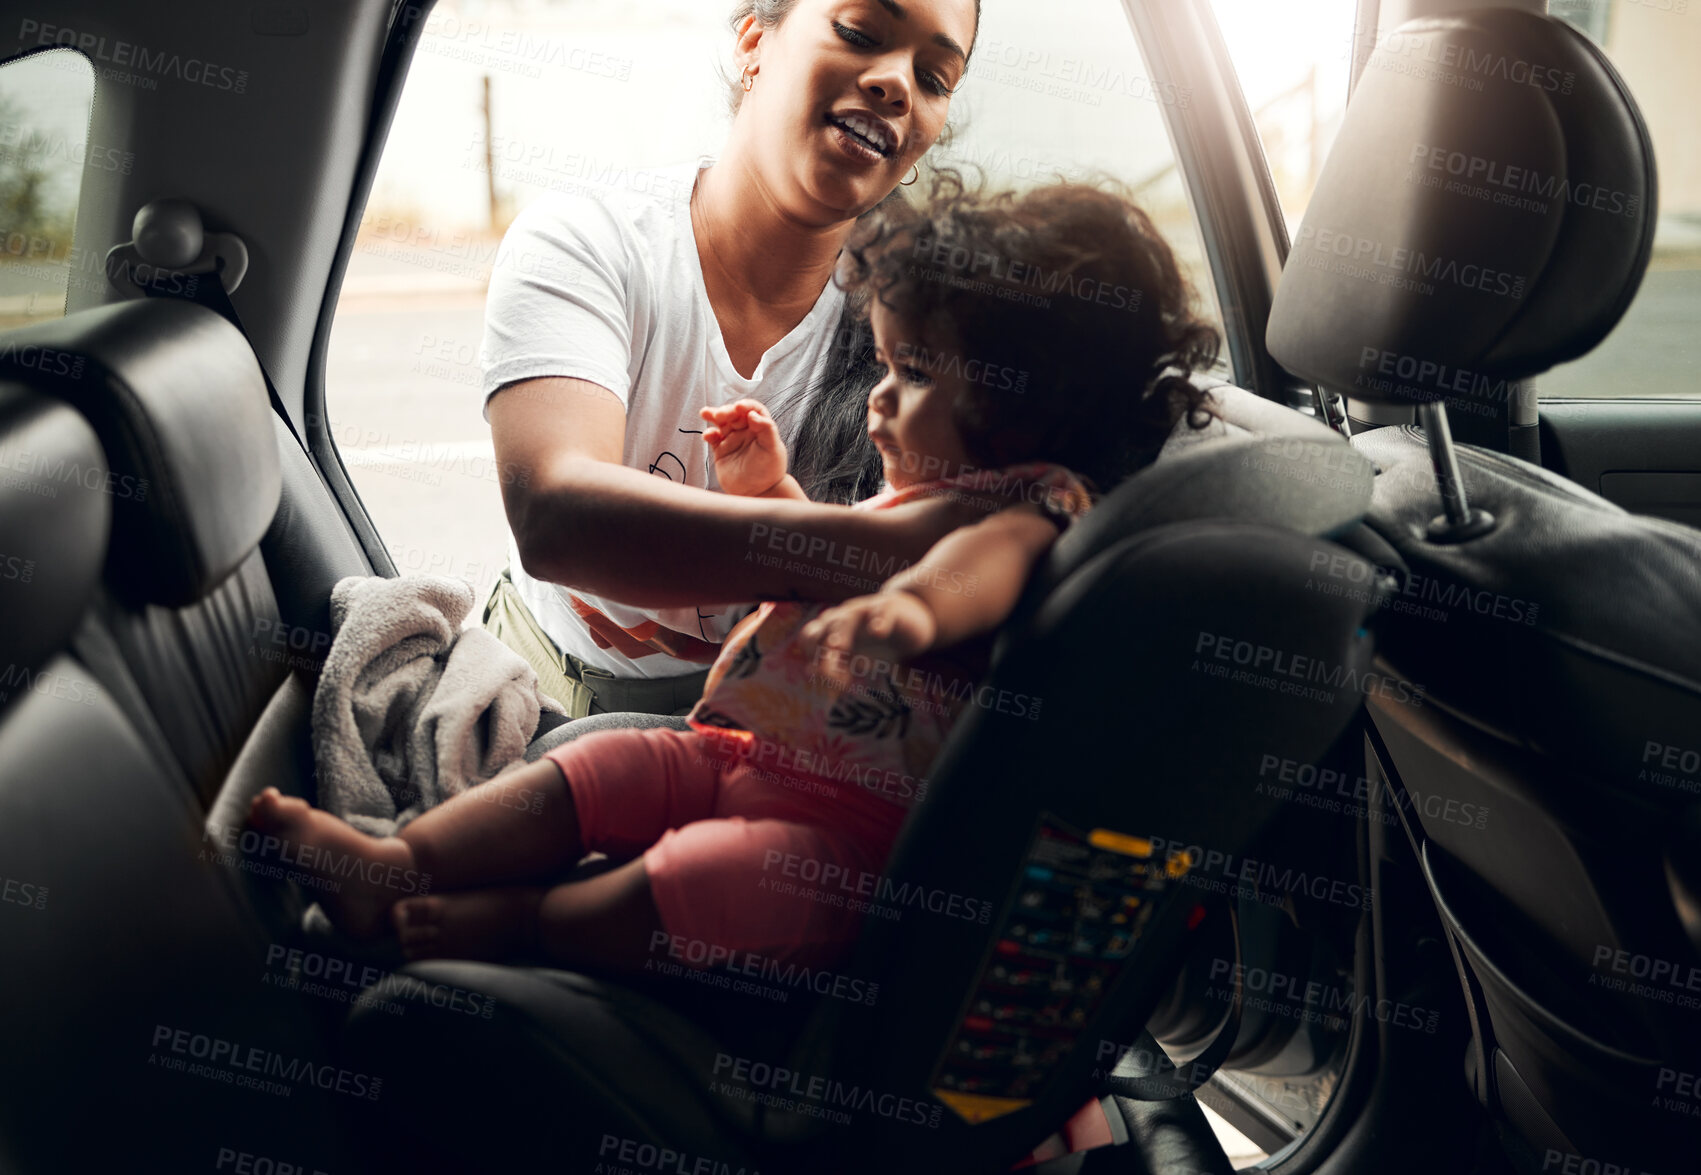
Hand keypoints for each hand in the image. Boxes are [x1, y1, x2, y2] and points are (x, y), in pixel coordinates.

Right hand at [700, 399, 788, 496]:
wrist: (756, 493)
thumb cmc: (768, 472)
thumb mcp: (772, 449)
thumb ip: (766, 429)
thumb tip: (753, 414)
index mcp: (761, 428)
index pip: (754, 409)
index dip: (746, 405)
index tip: (739, 407)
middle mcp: (746, 431)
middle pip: (734, 414)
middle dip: (727, 411)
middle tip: (721, 415)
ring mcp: (733, 440)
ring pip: (721, 422)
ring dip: (713, 415)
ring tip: (705, 413)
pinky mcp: (721, 450)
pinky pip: (713, 437)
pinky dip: (709, 434)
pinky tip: (708, 435)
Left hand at [799, 591, 937, 686]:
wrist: (914, 621)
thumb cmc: (880, 644)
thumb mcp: (857, 660)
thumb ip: (836, 669)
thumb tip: (810, 671)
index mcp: (834, 630)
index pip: (811, 637)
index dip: (811, 654)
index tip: (820, 674)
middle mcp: (847, 617)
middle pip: (826, 625)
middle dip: (821, 644)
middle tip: (822, 666)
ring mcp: (868, 610)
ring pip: (850, 615)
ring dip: (842, 631)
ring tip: (840, 648)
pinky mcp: (891, 607)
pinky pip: (883, 609)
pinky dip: (879, 620)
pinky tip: (878, 633)